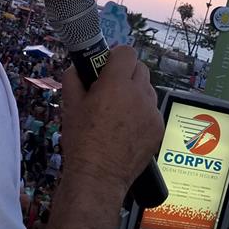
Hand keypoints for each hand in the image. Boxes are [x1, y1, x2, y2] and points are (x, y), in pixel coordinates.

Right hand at [60, 46, 163, 190]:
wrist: (98, 176)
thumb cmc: (82, 141)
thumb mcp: (70, 106)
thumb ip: (74, 79)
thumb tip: (77, 69)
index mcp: (116, 84)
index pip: (126, 52)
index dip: (115, 56)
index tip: (106, 66)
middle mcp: (139, 95)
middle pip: (140, 68)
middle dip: (126, 73)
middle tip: (111, 88)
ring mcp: (152, 113)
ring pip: (147, 90)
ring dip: (135, 93)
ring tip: (118, 112)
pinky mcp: (158, 129)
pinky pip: (152, 111)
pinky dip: (141, 114)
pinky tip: (126, 129)